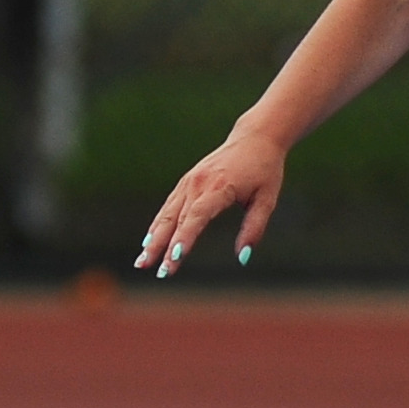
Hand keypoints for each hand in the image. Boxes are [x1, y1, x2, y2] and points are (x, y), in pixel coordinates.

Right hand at [135, 129, 287, 278]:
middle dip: (161, 246)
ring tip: (142, 261)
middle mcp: (198, 183)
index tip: (175, 257)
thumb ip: (254, 229)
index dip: (185, 237)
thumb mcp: (267, 200)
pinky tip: (149, 242)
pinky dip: (158, 224)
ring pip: (167, 214)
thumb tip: (243, 258)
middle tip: (151, 268)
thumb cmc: (265, 171)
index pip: (197, 216)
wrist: (255, 138)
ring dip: (153, 238)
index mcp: (220, 187)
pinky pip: (169, 206)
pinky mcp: (187, 181)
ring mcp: (189, 181)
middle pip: (176, 219)